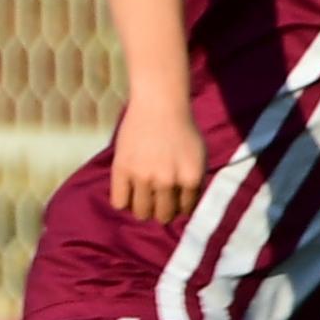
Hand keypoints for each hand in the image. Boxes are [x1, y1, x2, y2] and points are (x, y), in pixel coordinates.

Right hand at [106, 97, 207, 224]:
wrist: (159, 104)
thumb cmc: (182, 129)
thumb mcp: (200, 157)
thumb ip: (195, 183)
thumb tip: (184, 209)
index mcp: (191, 178)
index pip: (185, 210)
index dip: (180, 206)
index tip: (174, 200)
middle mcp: (167, 181)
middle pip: (163, 216)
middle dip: (162, 212)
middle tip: (158, 202)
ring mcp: (143, 176)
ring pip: (141, 213)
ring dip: (143, 210)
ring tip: (143, 198)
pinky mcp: (122, 169)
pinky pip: (119, 202)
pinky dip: (124, 202)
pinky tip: (128, 191)